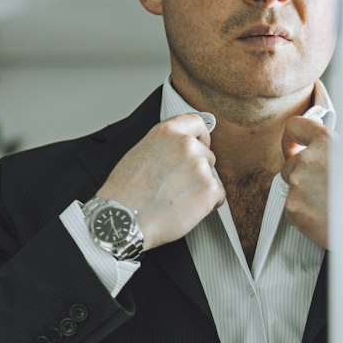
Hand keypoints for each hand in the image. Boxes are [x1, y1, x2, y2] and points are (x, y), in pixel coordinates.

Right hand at [96, 114, 224, 250]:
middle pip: (207, 154)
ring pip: (211, 177)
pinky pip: (218, 196)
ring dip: (201, 188)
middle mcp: (186, 145)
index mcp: (167, 132)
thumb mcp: (140, 153)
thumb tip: (178, 149)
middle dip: (197, 170)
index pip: (197, 123)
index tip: (200, 145)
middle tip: (176, 186)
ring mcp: (199, 166)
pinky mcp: (209, 189)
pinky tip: (185, 209)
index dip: (200, 137)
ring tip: (176, 199)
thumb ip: (164, 146)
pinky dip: (207, 205)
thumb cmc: (125, 193)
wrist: (123, 219)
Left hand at [281, 115, 342, 259]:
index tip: (294, 147)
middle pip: (292, 164)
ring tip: (335, 208)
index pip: (295, 128)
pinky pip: (294, 211)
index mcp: (329, 142)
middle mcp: (310, 160)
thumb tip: (336, 154)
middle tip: (326, 189)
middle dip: (305, 175)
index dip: (292, 139)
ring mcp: (300, 187)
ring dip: (308, 197)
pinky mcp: (296, 212)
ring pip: (293, 189)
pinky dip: (308, 216)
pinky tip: (331, 219)